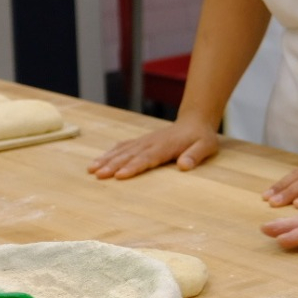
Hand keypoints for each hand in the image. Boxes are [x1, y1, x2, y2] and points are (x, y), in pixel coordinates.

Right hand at [87, 118, 218, 178]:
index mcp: (166, 146)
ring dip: (107, 160)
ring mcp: (144, 141)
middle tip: (98, 175)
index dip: (133, 167)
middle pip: (130, 155)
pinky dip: (110, 153)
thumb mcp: (206, 146)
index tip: (120, 175)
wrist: (195, 122)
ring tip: (91, 169)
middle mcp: (151, 143)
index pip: (147, 158)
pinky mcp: (141, 141)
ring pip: (123, 151)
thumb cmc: (201, 137)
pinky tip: (98, 160)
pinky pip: (123, 146)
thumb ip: (195, 155)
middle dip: (113, 165)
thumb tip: (184, 166)